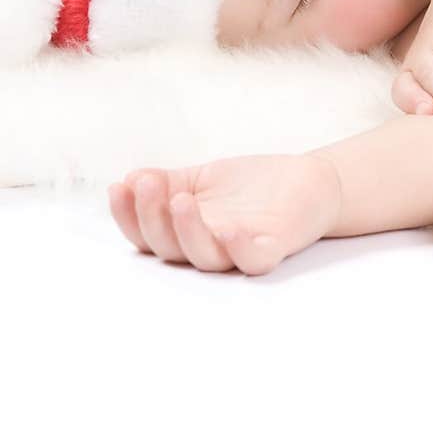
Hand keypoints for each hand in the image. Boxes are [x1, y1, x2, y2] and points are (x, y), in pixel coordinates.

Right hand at [107, 152, 341, 275]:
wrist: (307, 180)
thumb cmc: (251, 185)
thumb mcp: (202, 177)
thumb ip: (168, 181)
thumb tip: (131, 178)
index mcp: (186, 233)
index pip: (147, 234)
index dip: (129, 215)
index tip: (119, 187)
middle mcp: (208, 248)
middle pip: (169, 248)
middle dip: (152, 218)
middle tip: (148, 185)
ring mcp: (239, 251)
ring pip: (204, 258)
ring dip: (187, 232)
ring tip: (179, 199)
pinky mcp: (272, 249)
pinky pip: (252, 260)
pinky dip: (238, 249)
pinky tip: (228, 228)